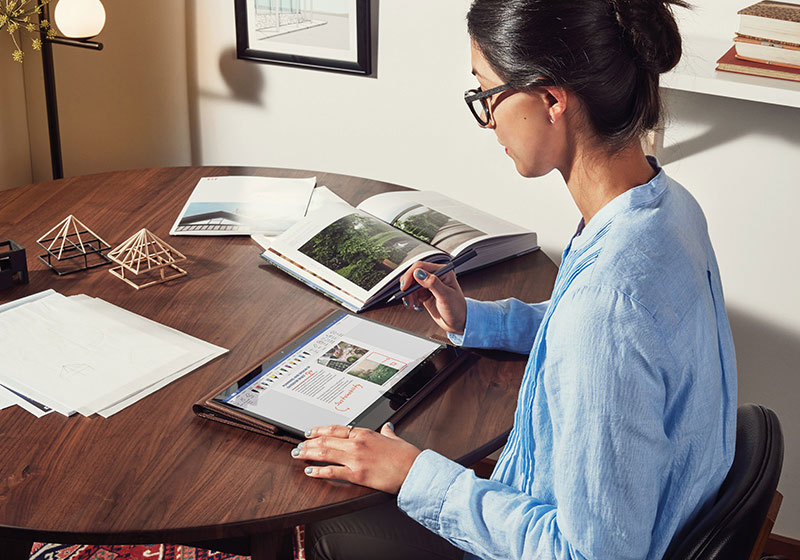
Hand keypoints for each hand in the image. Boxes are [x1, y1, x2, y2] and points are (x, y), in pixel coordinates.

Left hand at [291, 423, 420, 493]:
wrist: (415, 470)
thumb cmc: (407, 456)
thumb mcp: (395, 438)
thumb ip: (388, 432)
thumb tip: (387, 427)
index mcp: (365, 433)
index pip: (336, 429)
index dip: (319, 430)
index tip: (310, 432)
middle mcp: (357, 443)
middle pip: (326, 440)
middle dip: (309, 442)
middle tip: (299, 445)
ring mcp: (356, 458)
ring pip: (325, 453)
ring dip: (309, 453)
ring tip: (298, 454)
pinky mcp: (357, 474)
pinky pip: (332, 472)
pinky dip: (318, 471)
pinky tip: (310, 471)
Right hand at [399, 262, 466, 334]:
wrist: (458, 322)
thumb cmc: (457, 309)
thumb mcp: (446, 296)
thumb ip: (433, 283)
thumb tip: (419, 274)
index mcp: (443, 272)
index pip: (421, 267)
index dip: (410, 275)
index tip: (405, 286)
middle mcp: (435, 276)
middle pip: (413, 274)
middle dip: (407, 285)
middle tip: (405, 296)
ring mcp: (429, 285)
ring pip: (411, 284)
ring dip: (408, 294)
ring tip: (411, 304)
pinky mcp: (425, 293)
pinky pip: (412, 292)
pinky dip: (410, 298)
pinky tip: (414, 304)